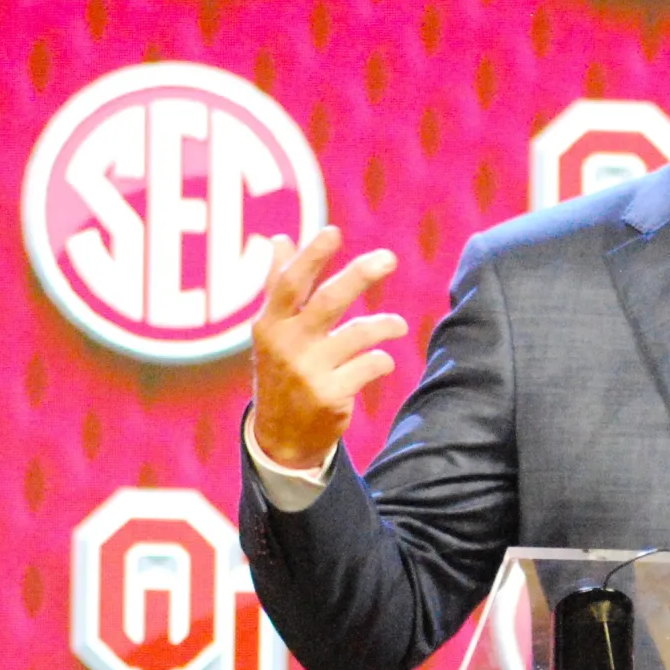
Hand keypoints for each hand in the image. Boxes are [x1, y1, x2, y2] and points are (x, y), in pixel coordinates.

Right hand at [248, 228, 409, 470]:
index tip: (333, 232)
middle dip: (358, 276)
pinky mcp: (330, 397)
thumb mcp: (272, 331)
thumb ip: (278, 284)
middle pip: (326, 303)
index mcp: (270, 325)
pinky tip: (383, 361)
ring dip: (385, 325)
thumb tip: (279, 237)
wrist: (281, 438)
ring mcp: (308, 373)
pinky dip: (382, 360)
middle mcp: (286, 346)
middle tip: (388, 258)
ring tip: (399, 325)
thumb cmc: (282, 370)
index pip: (288, 284)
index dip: (310, 257)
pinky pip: (370, 366)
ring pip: (357, 335)